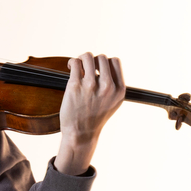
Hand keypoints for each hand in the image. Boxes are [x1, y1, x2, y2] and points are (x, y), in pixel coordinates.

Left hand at [57, 52, 123, 175]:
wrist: (81, 134)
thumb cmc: (95, 117)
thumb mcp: (114, 102)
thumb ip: (114, 84)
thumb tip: (107, 64)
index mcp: (119, 90)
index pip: (115, 61)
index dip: (105, 63)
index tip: (98, 69)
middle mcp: (107, 86)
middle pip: (102, 57)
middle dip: (93, 61)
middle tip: (86, 68)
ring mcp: (91, 85)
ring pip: (88, 56)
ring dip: (82, 59)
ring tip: (78, 65)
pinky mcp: (75, 86)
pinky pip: (75, 63)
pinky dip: (72, 62)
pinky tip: (71, 68)